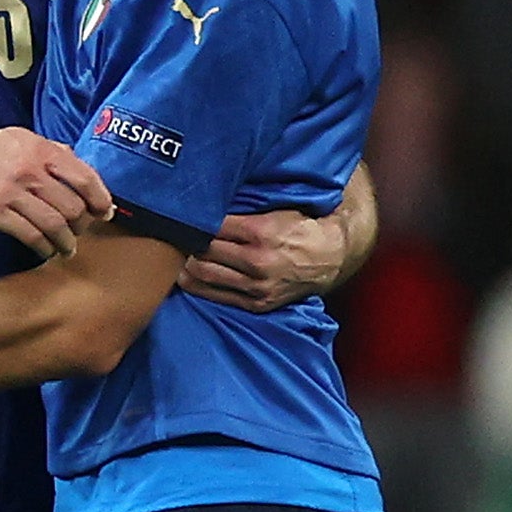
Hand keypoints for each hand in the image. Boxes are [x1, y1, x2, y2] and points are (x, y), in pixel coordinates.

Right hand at [0, 126, 112, 257]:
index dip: (100, 199)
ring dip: (66, 241)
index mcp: (40, 150)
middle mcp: (29, 170)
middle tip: (80, 232)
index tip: (104, 213)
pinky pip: (29, 235)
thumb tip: (79, 164)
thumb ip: (50, 149)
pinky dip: (44, 247)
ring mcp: (10, 193)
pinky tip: (46, 250)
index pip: (85, 177)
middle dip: (82, 225)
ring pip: (54, 224)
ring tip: (67, 248)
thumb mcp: (19, 138)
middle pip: (72, 206)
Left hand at [186, 204, 351, 308]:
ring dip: (188, 266)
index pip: (210, 227)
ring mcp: (258, 285)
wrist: (330, 257)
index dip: (195, 223)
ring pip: (203, 275)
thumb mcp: (274, 211)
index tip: (186, 220)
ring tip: (184, 257)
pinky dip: (199, 285)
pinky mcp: (258, 303)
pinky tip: (192, 276)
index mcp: (261, 232)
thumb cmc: (298, 228)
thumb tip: (201, 208)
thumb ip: (240, 213)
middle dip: (189, 244)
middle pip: (202, 251)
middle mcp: (258, 260)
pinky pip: (216, 296)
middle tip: (181, 238)